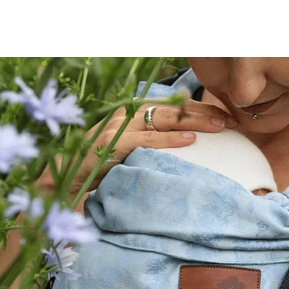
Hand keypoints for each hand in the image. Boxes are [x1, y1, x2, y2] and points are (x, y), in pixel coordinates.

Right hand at [39, 99, 238, 199]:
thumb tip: (173, 153)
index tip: (221, 117)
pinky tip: (190, 139)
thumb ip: (143, 147)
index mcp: (127, 116)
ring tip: (219, 125)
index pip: (167, 108)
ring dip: (193, 121)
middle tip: (229, 120)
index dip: (195, 110)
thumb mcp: (120, 153)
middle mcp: (122, 117)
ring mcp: (116, 129)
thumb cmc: (91, 170)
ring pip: (162, 119)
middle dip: (202, 112)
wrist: (59, 179)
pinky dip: (169, 139)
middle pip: (170, 110)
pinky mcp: (111, 144)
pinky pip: (146, 139)